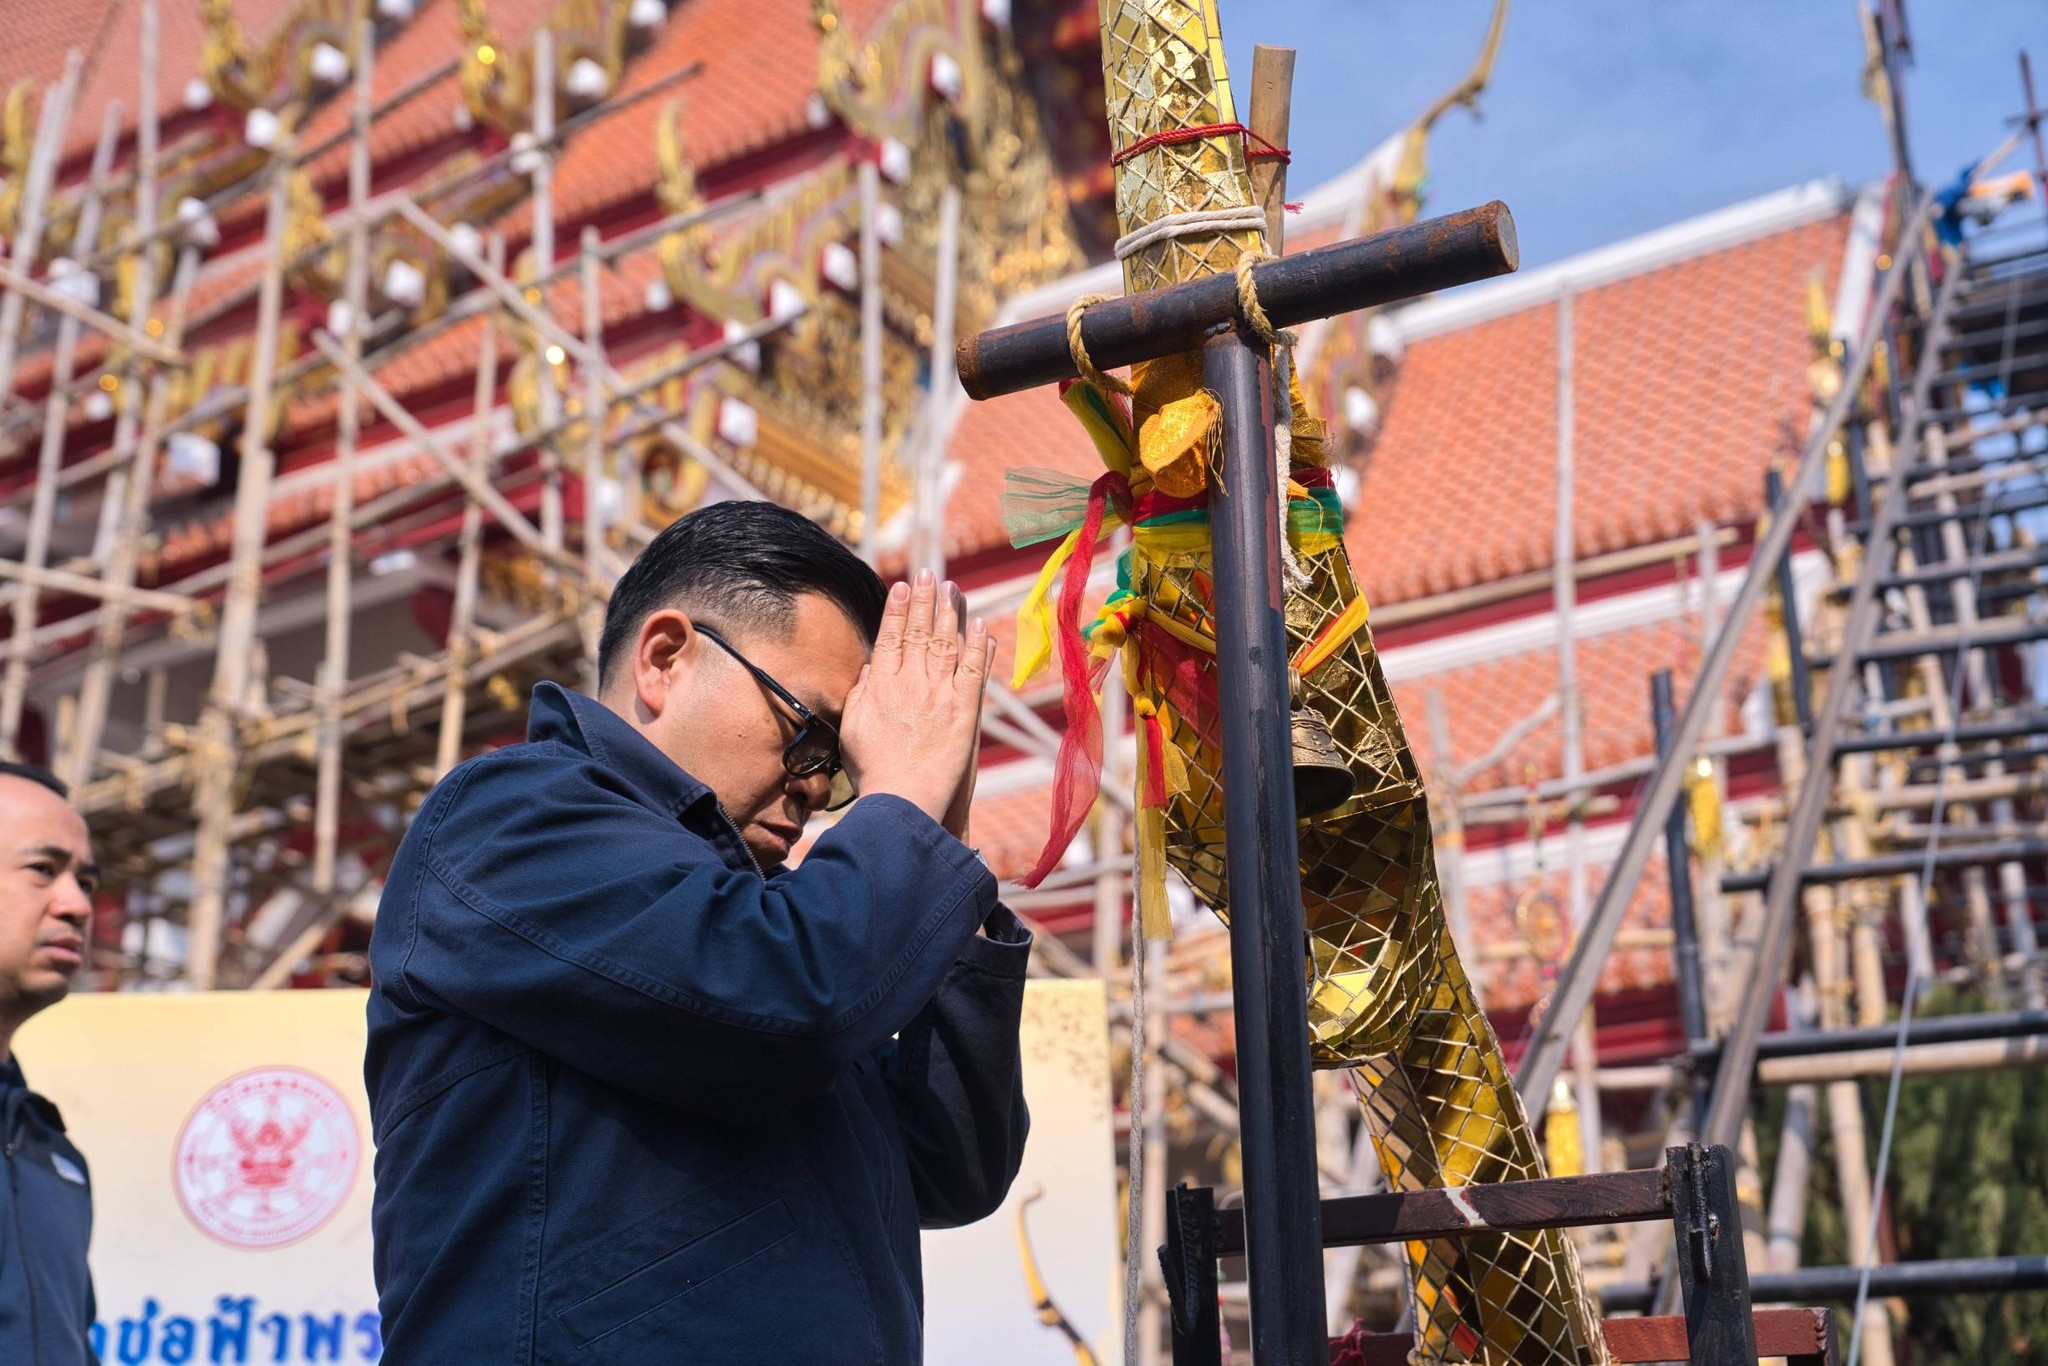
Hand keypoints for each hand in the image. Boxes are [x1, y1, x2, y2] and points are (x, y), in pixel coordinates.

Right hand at [840, 568, 991, 827]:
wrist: (901, 799)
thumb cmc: (873, 771)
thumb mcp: (852, 728)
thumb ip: (861, 693)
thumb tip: (870, 668)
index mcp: (881, 685)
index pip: (890, 636)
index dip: (896, 608)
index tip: (901, 585)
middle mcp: (910, 682)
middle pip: (919, 631)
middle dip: (924, 599)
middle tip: (929, 574)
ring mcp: (939, 693)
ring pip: (946, 643)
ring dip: (951, 613)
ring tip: (954, 589)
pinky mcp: (963, 709)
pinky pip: (973, 670)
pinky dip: (978, 646)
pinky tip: (981, 626)